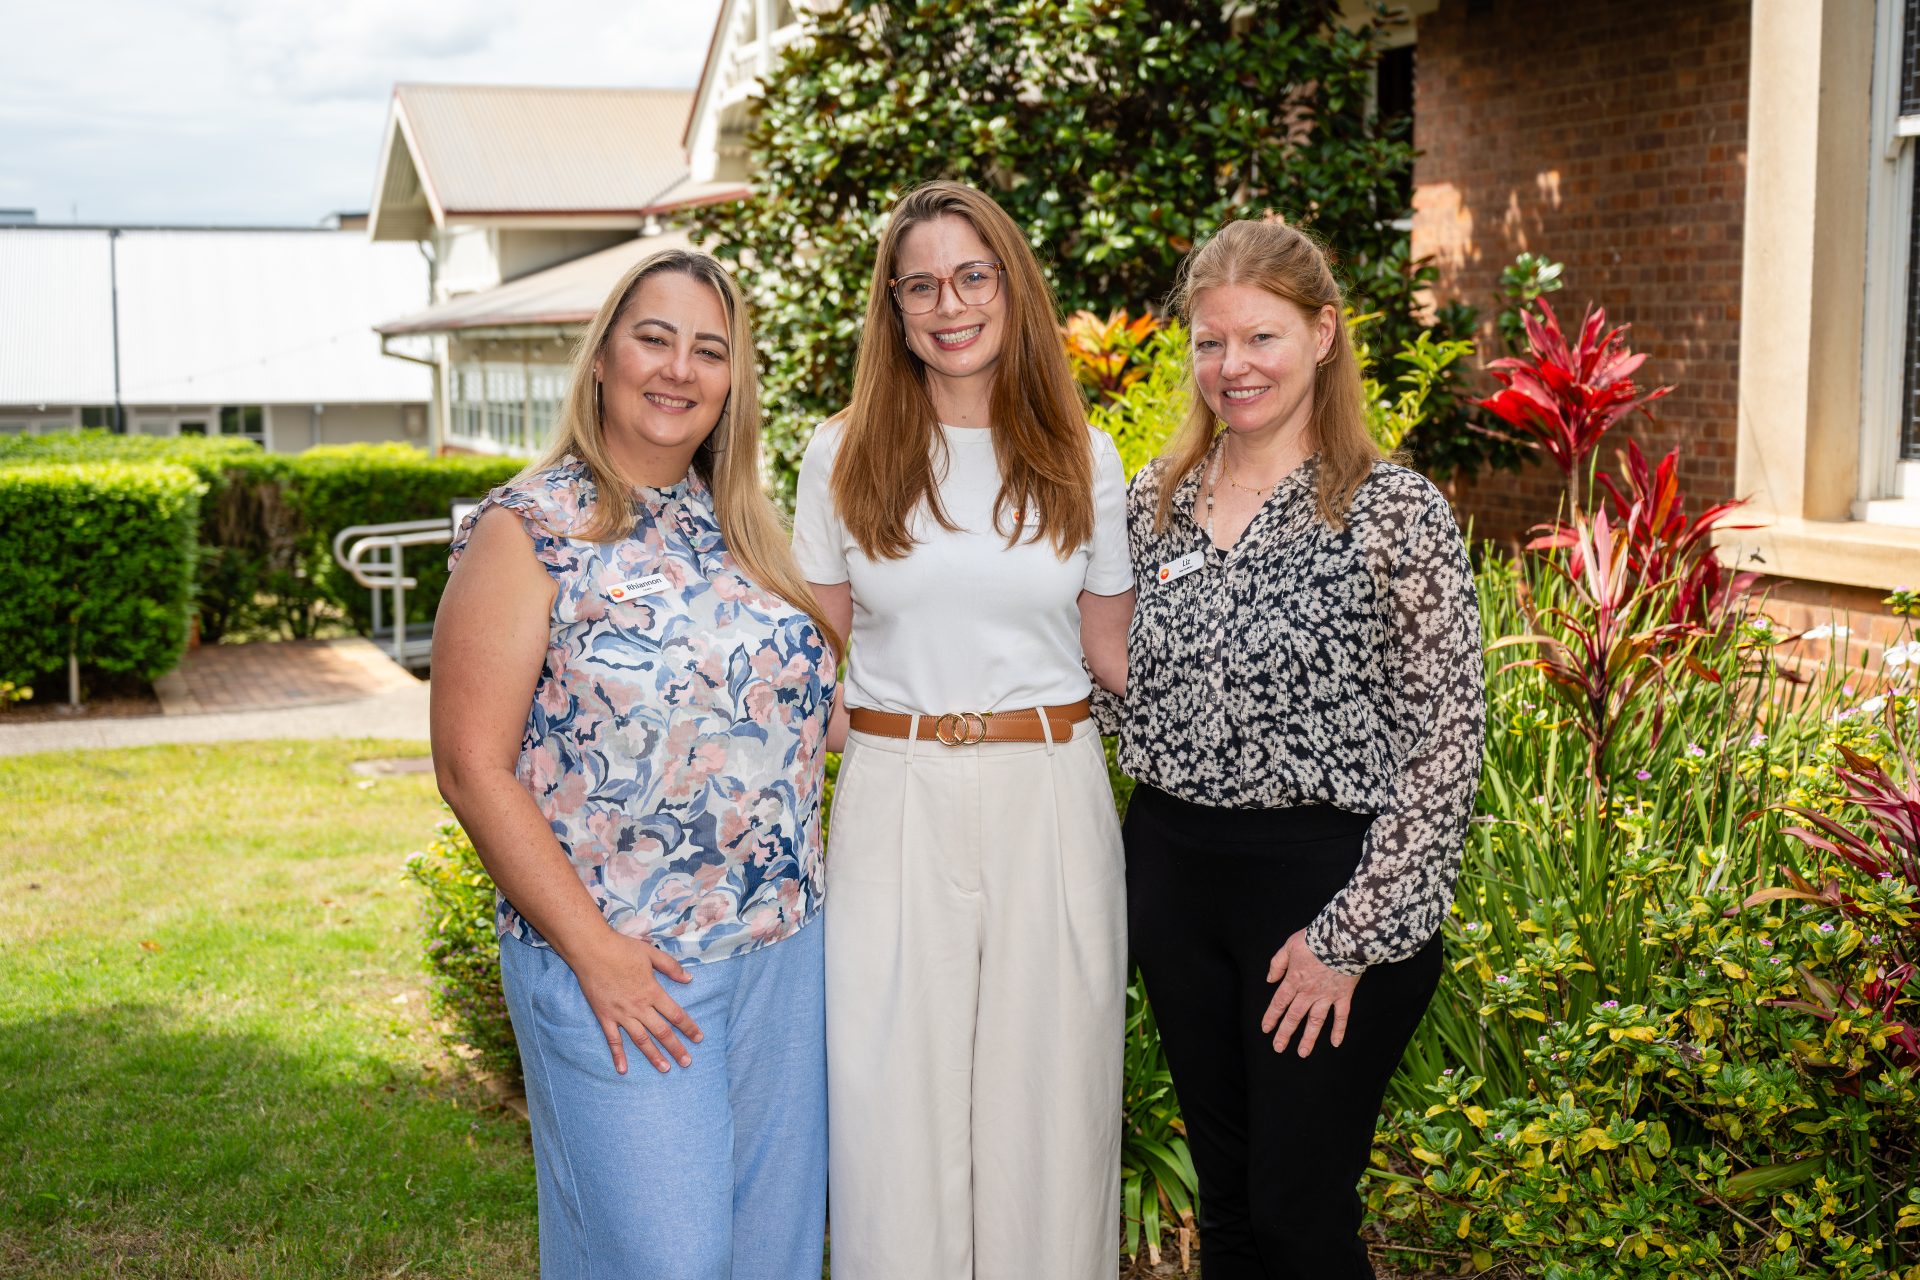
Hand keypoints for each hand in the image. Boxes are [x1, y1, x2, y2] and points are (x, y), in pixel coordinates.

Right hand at [570, 932, 703, 1073]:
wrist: (591, 950)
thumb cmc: (621, 949)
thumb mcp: (651, 953)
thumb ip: (671, 967)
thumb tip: (689, 979)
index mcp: (652, 991)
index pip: (676, 1014)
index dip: (689, 1027)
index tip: (698, 1038)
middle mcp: (639, 1007)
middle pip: (662, 1032)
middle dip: (676, 1048)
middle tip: (687, 1062)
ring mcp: (621, 1014)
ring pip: (641, 1040)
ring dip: (654, 1056)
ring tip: (665, 1068)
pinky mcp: (604, 1016)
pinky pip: (613, 1040)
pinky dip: (618, 1055)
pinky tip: (623, 1070)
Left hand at [1261, 928, 1359, 1056]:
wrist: (1342, 939)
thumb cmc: (1314, 939)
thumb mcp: (1289, 946)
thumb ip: (1277, 963)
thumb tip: (1270, 979)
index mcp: (1294, 980)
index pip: (1279, 1002)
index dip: (1272, 1017)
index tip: (1266, 1029)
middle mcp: (1309, 992)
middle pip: (1294, 1016)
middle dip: (1285, 1033)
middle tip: (1278, 1048)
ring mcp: (1327, 996)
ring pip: (1315, 1021)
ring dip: (1308, 1038)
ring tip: (1303, 1053)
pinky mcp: (1343, 995)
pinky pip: (1341, 1016)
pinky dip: (1339, 1030)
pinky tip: (1335, 1043)